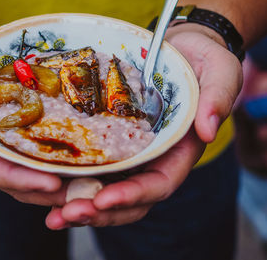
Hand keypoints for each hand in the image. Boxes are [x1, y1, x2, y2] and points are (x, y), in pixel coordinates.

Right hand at [0, 13, 65, 204]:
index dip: (20, 180)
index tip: (51, 184)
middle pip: (16, 176)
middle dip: (48, 188)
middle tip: (84, 192)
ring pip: (30, 162)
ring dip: (58, 173)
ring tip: (91, 178)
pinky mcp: (15, 117)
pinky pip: (37, 136)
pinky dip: (58, 145)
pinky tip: (84, 147)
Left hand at [45, 23, 242, 228]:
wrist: (181, 49)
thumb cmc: (203, 60)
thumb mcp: (219, 72)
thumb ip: (218, 98)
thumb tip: (208, 130)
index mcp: (180, 151)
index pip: (159, 184)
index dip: (133, 196)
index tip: (104, 200)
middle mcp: (154, 160)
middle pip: (129, 200)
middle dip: (98, 212)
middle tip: (65, 215)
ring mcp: (130, 154)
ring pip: (106, 191)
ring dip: (79, 206)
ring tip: (52, 217)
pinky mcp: (111, 142)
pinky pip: (91, 168)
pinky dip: (71, 182)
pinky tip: (46, 188)